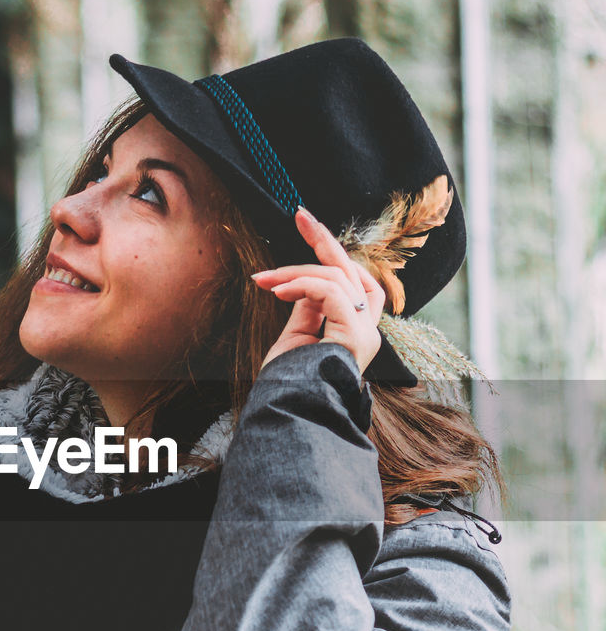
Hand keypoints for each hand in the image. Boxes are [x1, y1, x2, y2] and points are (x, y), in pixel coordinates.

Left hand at [252, 207, 384, 379]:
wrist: (289, 414)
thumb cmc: (288, 385)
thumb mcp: (296, 340)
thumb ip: (306, 311)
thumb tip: (303, 287)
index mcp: (355, 331)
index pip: (353, 281)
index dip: (332, 253)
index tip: (304, 227)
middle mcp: (367, 330)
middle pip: (352, 271)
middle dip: (325, 239)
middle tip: (299, 216)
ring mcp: (364, 334)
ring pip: (334, 278)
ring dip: (293, 273)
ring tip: (263, 281)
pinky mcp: (355, 335)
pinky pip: (330, 292)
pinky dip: (301, 285)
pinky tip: (277, 290)